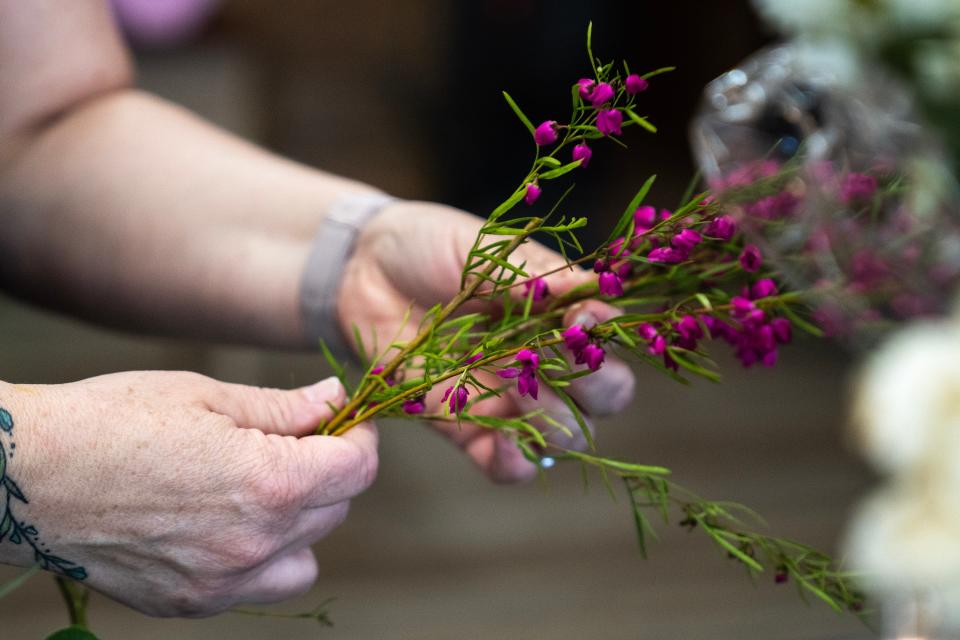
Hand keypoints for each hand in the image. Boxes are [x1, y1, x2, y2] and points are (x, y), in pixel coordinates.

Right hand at [0, 372, 376, 616]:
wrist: (29, 475)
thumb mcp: (208, 396)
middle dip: (328, 471)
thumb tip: (335, 398)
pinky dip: (260, 556)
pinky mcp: (191, 602)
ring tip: (260, 487)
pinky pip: (257, 585)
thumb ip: (284, 406)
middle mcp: (255, 543)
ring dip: (301, 521)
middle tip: (293, 442)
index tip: (345, 422)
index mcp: (269, 483)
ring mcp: (222, 581)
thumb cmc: (112, 421)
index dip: (360, 437)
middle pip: (336, 509)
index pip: (358, 469)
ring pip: (306, 557)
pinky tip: (225, 522)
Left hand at [338, 200, 634, 482]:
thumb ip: (536, 274)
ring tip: (514, 384)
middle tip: (553, 359)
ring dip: (552, 418)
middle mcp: (544, 362)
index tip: (580, 320)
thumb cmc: (431, 247)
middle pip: (605, 399)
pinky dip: (515, 464)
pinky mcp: (466, 426)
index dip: (606, 338)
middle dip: (596, 387)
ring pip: (563, 436)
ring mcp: (507, 398)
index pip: (608, 341)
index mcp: (558, 315)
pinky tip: (504, 445)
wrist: (362, 269)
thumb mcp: (485, 248)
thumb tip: (593, 287)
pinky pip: (508, 467)